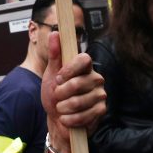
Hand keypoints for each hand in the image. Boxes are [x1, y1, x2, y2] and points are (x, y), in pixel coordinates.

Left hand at [41, 31, 106, 152]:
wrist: (57, 120)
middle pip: (78, 83)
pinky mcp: (101, 110)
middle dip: (61, 93)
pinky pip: (85, 114)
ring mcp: (100, 94)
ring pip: (79, 101)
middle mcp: (95, 78)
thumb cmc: (55, 96)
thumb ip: (55, 55)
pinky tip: (67, 118)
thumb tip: (55, 33)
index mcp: (84, 67)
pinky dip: (71, 119)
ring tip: (61, 108)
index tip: (58, 78)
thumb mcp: (51, 75)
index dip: (69, 70)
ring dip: (64, 108)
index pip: (84, 59)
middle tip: (57, 97)